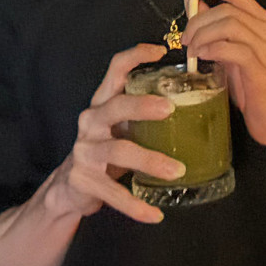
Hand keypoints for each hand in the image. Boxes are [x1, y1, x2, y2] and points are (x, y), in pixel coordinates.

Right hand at [45, 43, 185, 224]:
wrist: (70, 187)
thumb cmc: (107, 148)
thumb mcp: (120, 125)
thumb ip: (144, 112)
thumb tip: (194, 101)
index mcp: (102, 102)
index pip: (115, 70)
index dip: (135, 56)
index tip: (160, 50)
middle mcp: (91, 121)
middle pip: (115, 107)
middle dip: (141, 106)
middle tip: (169, 109)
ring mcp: (85, 151)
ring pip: (118, 151)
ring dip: (150, 161)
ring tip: (177, 171)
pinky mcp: (83, 180)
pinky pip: (113, 193)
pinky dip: (135, 205)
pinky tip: (155, 214)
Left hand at [182, 0, 265, 150]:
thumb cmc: (251, 87)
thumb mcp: (229, 52)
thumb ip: (215, 28)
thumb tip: (194, 4)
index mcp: (262, 23)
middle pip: (228, 9)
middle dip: (199, 20)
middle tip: (186, 38)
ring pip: (230, 25)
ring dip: (203, 34)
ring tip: (192, 50)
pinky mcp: (261, 70)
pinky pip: (234, 49)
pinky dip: (213, 48)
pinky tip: (203, 57)